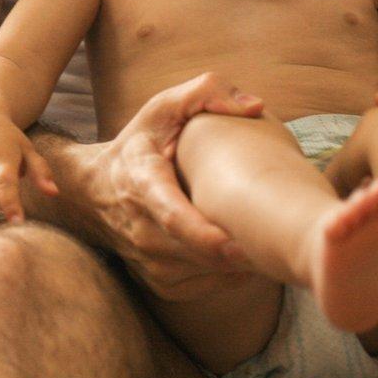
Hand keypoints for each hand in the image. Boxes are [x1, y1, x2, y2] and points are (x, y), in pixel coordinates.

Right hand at [82, 72, 264, 299]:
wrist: (94, 191)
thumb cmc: (141, 144)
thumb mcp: (164, 107)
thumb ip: (206, 92)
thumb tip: (254, 106)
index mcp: (143, 182)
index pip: (171, 215)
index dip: (202, 234)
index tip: (237, 244)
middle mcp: (141, 229)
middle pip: (196, 252)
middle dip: (240, 250)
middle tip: (283, 238)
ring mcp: (149, 262)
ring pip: (207, 273)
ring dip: (240, 261)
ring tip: (269, 237)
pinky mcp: (160, 283)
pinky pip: (208, 285)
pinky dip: (231, 272)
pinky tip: (243, 247)